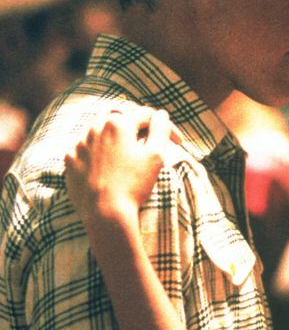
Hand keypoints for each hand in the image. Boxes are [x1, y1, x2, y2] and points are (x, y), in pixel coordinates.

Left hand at [64, 107, 175, 227]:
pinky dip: (95, 149)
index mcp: (118, 123)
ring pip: (97, 129)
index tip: (177, 142)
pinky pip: (83, 147)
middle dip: (134, 123)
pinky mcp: (69, 161)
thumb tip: (161, 115)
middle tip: (146, 136)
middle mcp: (94, 127)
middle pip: (118, 115)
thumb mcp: (155, 155)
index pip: (145, 115)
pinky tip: (104, 162)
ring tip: (125, 148)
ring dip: (113, 134)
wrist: (105, 214)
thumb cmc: (134, 184)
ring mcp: (78, 144)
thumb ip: (160, 129)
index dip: (163, 126)